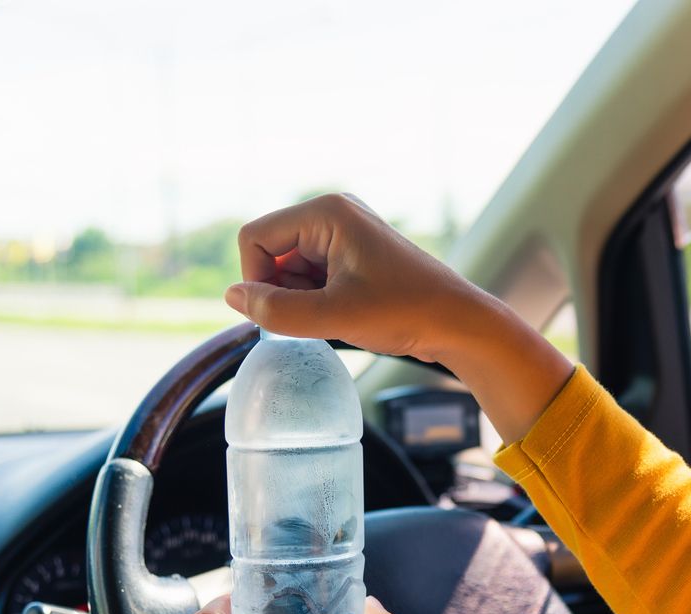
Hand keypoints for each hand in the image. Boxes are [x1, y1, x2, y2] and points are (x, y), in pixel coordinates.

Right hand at [229, 194, 575, 442]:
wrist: (458, 323)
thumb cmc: (406, 312)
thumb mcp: (333, 316)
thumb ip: (275, 310)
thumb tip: (232, 297)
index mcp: (326, 212)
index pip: (254, 238)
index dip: (255, 279)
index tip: (281, 314)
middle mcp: (332, 214)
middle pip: (270, 252)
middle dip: (281, 290)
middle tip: (318, 318)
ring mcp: (343, 235)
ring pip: (289, 269)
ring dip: (299, 299)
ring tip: (338, 317)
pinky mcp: (352, 256)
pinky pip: (311, 276)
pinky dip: (315, 301)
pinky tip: (344, 317)